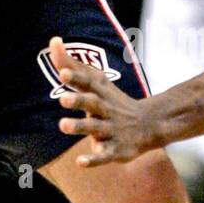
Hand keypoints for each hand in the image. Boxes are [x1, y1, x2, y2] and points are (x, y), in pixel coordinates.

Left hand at [52, 35, 159, 165]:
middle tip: (62, 99)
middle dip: (78, 101)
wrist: (150, 125)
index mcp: (101, 93)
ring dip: (80, 127)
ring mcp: (112, 130)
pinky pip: (104, 155)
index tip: (62, 71)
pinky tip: (80, 162)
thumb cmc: (112, 101)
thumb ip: (71, 63)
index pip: (88, 82)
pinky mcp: (116, 150)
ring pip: (96, 129)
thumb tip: (53, 40)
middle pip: (92, 104)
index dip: (76, 77)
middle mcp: (106, 110)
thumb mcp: (96, 82)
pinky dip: (94, 159)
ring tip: (63, 125)